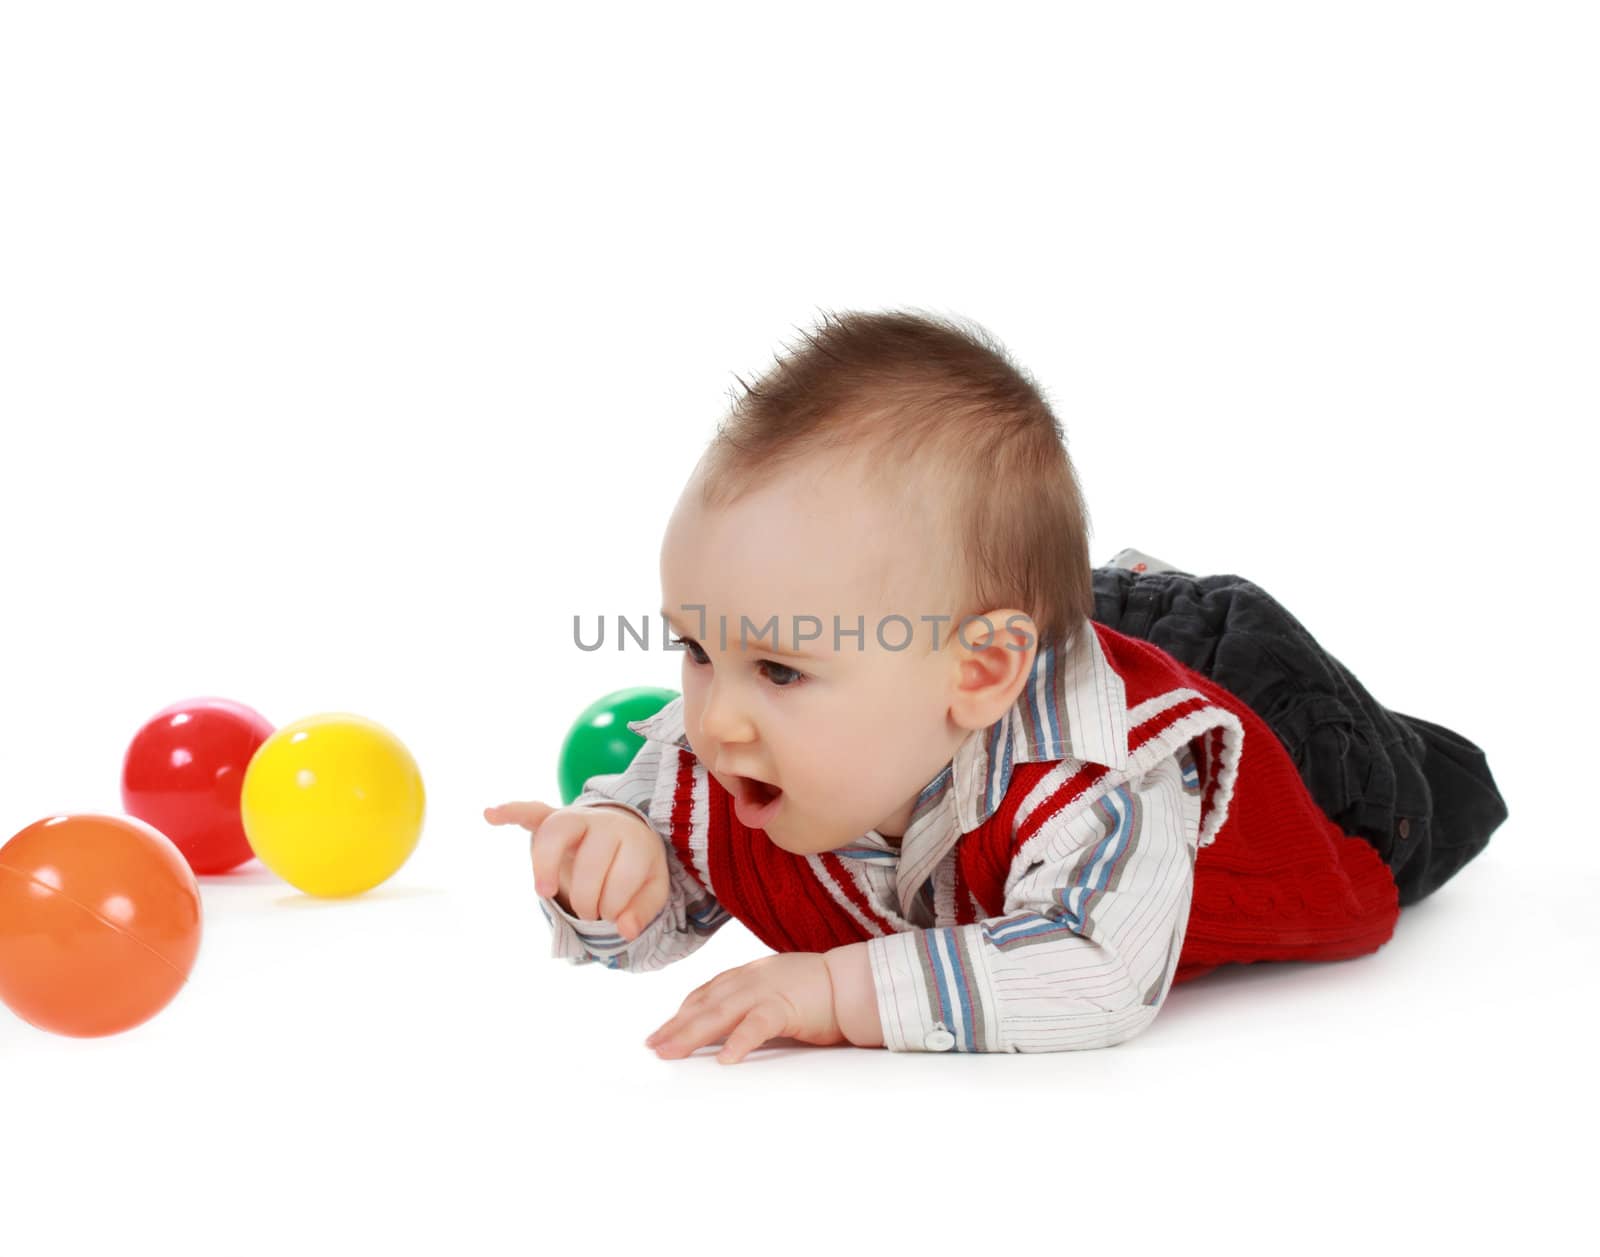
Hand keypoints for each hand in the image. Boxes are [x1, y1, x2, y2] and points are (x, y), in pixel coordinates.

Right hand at [483, 800, 667, 940]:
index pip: (621, 879)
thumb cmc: (635, 867)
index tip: (612, 915)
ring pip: (557, 832)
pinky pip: (531, 810)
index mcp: (635, 841)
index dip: (614, 907)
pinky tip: (490, 815)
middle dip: (588, 900)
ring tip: (545, 894)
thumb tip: (625, 930)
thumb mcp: (651, 889)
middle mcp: (606, 823)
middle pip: (590, 861)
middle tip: (589, 913)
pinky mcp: (553, 818)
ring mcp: (578, 818)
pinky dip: (511, 811)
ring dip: (547, 865)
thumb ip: (642, 911)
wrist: (625, 832)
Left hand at [644, 953, 842, 1064]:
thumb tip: (725, 1033)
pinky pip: (758, 1025)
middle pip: (705, 1003)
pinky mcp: (787, 1006)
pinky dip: (739, 1041)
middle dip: (676, 1026)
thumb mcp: (777, 994)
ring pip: (721, 1012)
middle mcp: (752, 978)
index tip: (662, 1030)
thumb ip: (752, 1006)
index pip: (707, 993)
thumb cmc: (820, 993)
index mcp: (750, 975)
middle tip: (654, 1047)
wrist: (856, 983)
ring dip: (692, 1033)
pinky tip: (725, 1059)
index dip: (682, 1012)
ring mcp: (768, 990)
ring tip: (671, 1052)